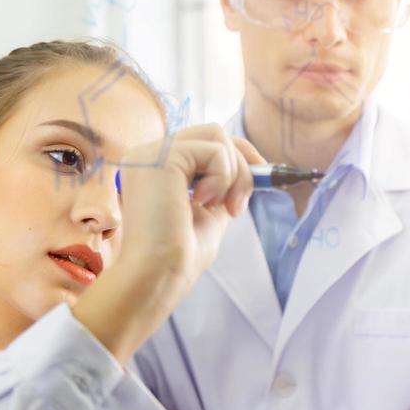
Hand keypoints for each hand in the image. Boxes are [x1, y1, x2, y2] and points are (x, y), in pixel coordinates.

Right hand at [72, 125, 261, 364]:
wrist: (156, 277)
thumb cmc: (178, 256)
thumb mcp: (208, 213)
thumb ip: (221, 186)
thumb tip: (252, 167)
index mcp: (154, 166)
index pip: (202, 141)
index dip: (237, 155)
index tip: (261, 177)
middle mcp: (148, 154)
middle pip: (212, 132)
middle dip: (241, 163)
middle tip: (238, 205)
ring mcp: (151, 153)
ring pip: (216, 136)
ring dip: (234, 174)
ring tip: (224, 209)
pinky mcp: (161, 157)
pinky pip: (214, 150)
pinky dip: (224, 178)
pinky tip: (205, 203)